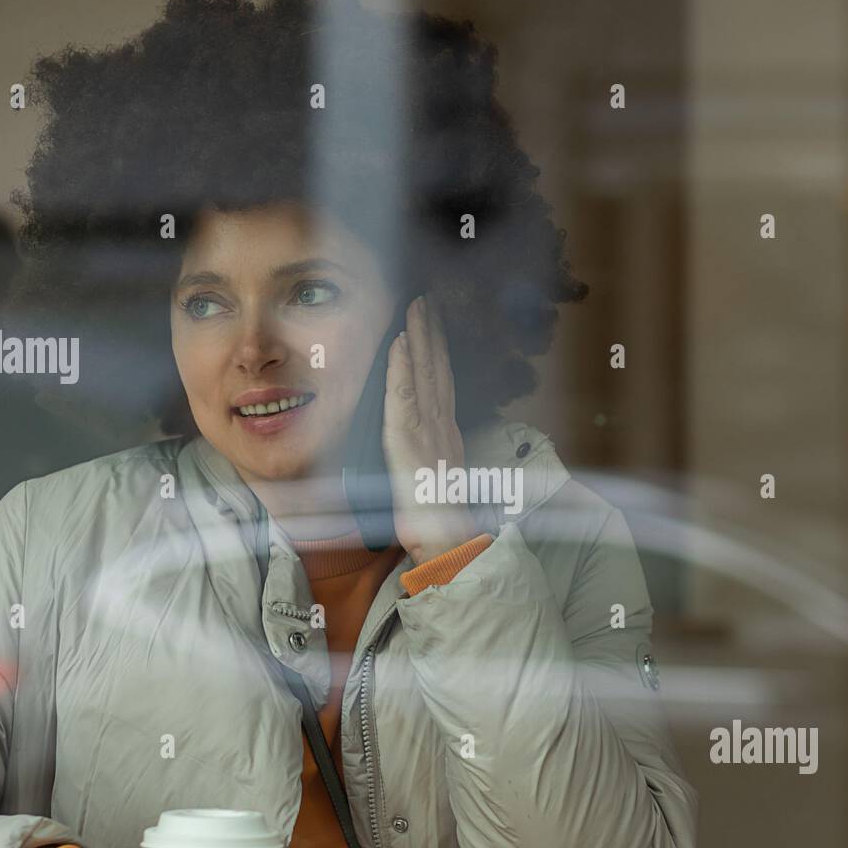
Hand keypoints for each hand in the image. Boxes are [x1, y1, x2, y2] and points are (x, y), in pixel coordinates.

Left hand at [382, 294, 479, 564]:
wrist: (448, 546)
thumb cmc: (438, 525)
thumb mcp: (434, 486)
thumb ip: (429, 463)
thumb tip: (419, 453)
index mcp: (447, 437)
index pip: (442, 385)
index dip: (437, 353)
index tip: (433, 326)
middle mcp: (442, 428)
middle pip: (437, 370)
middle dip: (431, 334)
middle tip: (426, 301)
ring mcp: (428, 433)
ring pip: (423, 375)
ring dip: (419, 338)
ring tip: (415, 308)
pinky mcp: (409, 443)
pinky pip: (403, 398)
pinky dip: (402, 368)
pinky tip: (399, 343)